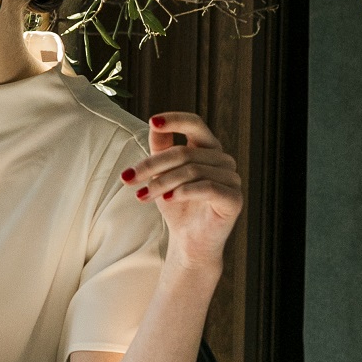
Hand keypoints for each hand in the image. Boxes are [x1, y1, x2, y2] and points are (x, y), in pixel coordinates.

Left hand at [122, 113, 241, 268]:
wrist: (188, 241)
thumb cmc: (175, 203)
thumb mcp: (162, 172)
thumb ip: (161, 148)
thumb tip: (154, 123)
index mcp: (208, 148)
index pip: (195, 123)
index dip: (175, 120)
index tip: (152, 122)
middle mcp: (223, 160)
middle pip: (184, 152)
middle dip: (152, 165)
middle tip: (128, 179)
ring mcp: (232, 179)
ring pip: (192, 170)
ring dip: (162, 182)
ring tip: (143, 195)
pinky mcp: (234, 199)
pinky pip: (207, 188)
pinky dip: (183, 192)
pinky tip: (167, 199)